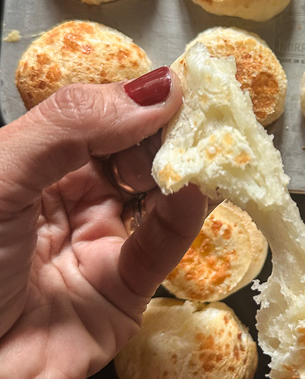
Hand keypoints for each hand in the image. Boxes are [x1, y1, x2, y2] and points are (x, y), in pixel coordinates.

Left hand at [0, 69, 205, 378]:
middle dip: (166, 134)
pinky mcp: (121, 294)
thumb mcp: (0, 174)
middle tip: (202, 117)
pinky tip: (192, 192)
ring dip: (183, 172)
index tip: (177, 85)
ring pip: (154, 198)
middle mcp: (65, 200)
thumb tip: (158, 88)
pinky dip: (180, 219)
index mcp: (30, 164)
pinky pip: (158, 249)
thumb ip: (72, 124)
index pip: (97, 120)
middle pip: (132, 155)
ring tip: (209, 149)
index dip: (135, 102)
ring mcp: (95, 245)